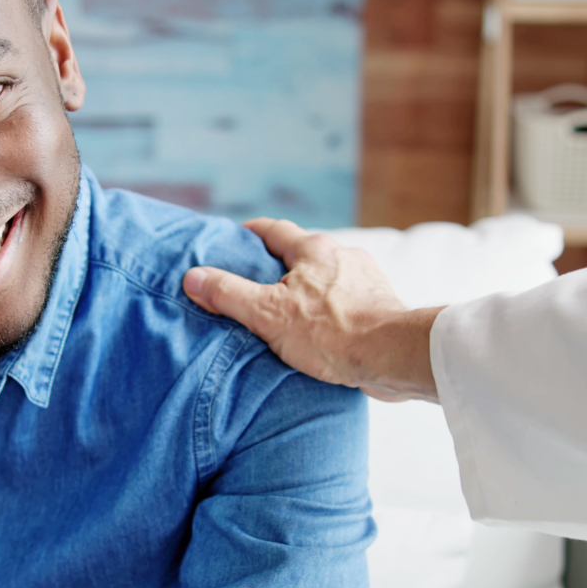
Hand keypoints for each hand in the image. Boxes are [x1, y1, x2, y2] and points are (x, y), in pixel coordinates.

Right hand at [185, 217, 442, 401]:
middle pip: (302, 254)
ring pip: (326, 279)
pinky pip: (346, 302)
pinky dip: (329, 311)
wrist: (393, 356)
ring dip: (307, 291)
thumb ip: (229, 294)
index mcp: (314, 250)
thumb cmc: (332, 333)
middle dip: (279, 266)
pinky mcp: (380, 306)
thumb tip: (193, 277)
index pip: (275, 230)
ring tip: (288, 313)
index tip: (237, 239)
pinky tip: (321, 332)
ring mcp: (365, 281)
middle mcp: (343, 256)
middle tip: (255, 283)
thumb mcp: (268, 314)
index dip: (252, 233)